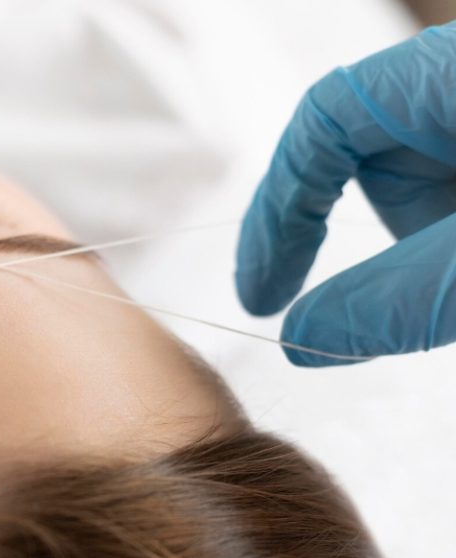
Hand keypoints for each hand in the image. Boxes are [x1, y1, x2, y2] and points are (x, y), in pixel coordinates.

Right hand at [236, 22, 455, 365]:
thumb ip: (401, 297)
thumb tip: (303, 338)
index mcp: (448, 78)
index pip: (324, 119)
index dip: (278, 206)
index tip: (262, 291)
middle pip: (371, 158)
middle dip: (376, 246)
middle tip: (381, 314)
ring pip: (423, 188)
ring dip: (429, 257)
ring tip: (452, 293)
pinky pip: (453, 207)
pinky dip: (447, 262)